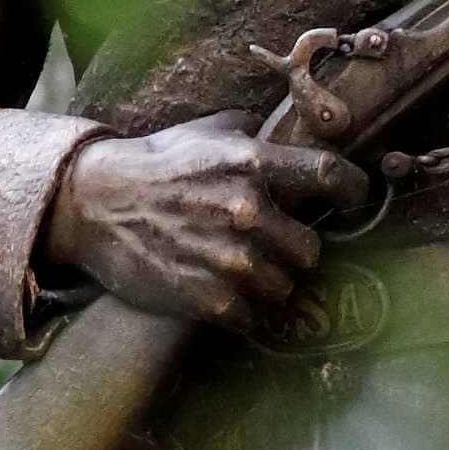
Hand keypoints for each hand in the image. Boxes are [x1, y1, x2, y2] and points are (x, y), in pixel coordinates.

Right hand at [42, 112, 370, 329]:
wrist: (93, 205)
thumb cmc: (156, 164)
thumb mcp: (209, 132)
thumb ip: (258, 134)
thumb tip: (299, 136)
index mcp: (253, 163)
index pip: (330, 174)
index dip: (353, 190)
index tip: (355, 201)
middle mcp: (247, 211)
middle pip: (311, 249)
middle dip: (295, 250)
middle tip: (274, 247)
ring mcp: (229, 259)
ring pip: (285, 287)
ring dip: (271, 282)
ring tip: (243, 270)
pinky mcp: (208, 299)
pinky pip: (255, 317)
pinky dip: (246, 311)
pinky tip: (227, 294)